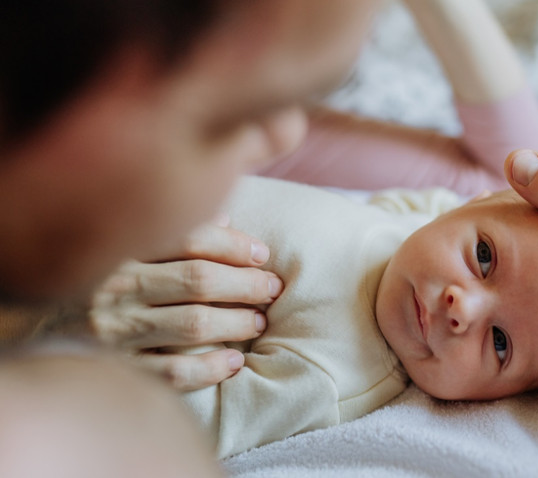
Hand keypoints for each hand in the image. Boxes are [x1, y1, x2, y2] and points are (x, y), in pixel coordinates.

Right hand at [86, 217, 282, 389]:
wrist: (32, 330)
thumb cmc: (90, 283)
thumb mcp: (119, 248)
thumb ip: (170, 232)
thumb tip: (225, 220)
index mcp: (118, 248)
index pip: (189, 238)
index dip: (233, 245)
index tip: (262, 253)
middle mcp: (114, 287)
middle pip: (198, 280)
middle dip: (246, 284)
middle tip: (272, 288)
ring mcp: (113, 330)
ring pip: (193, 324)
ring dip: (236, 323)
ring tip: (258, 321)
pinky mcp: (116, 368)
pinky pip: (174, 372)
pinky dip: (211, 367)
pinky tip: (235, 361)